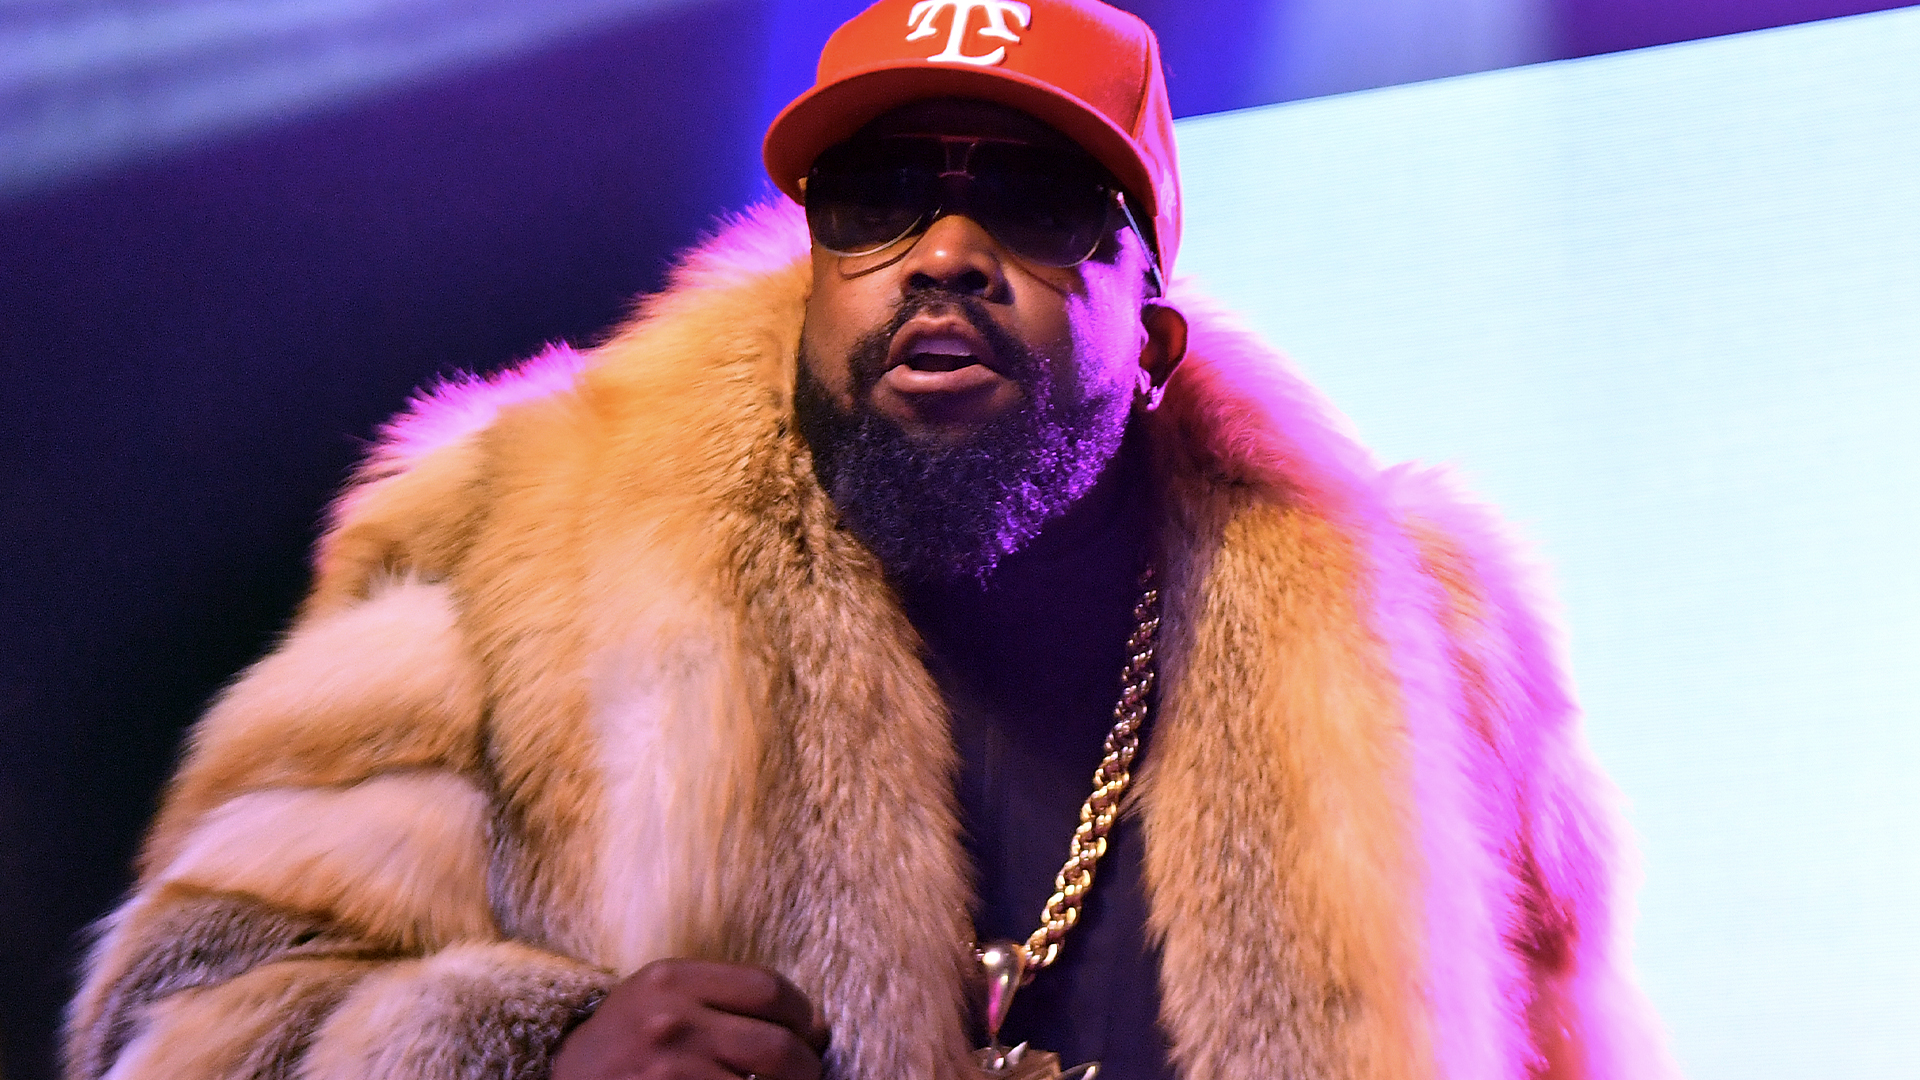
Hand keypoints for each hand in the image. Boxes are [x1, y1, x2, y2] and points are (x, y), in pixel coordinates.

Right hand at [553, 958, 830, 1079]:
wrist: (559, 1075)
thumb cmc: (625, 1038)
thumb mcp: (665, 996)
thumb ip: (730, 998)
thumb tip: (819, 1026)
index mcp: (673, 979)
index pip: (770, 990)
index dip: (805, 1015)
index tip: (812, 1033)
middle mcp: (670, 1021)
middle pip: (777, 1047)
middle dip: (807, 1068)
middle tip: (808, 1075)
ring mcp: (666, 1071)